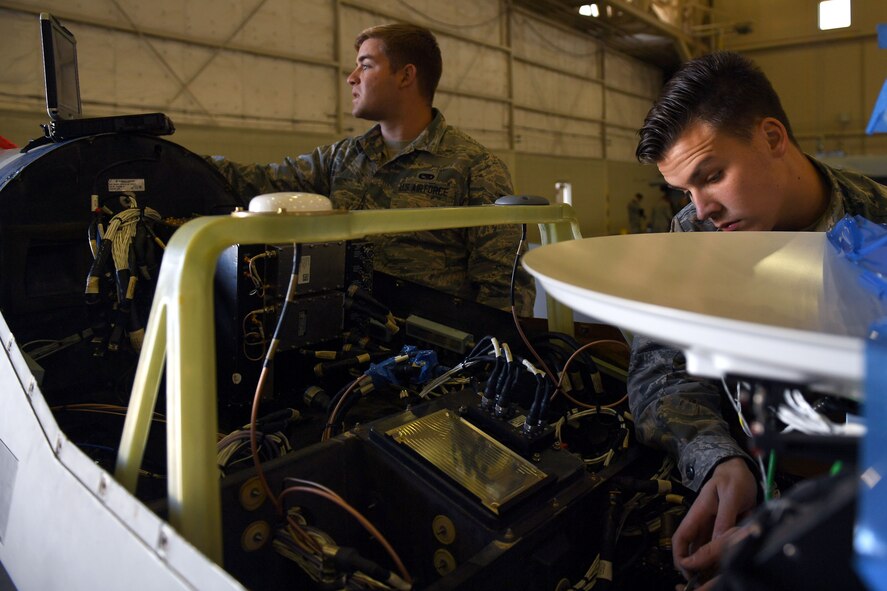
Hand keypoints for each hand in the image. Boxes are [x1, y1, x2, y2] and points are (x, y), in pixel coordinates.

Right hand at [673, 457, 757, 581]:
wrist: (741, 471)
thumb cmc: (734, 479)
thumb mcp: (731, 495)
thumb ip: (725, 517)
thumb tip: (718, 540)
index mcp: (698, 512)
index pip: (681, 536)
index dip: (679, 555)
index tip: (686, 571)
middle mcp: (703, 522)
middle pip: (692, 548)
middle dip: (695, 565)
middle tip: (705, 581)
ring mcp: (713, 526)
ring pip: (707, 550)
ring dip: (710, 563)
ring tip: (716, 576)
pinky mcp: (725, 529)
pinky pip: (721, 546)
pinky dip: (723, 557)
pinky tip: (729, 565)